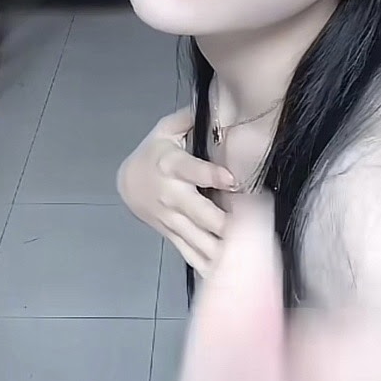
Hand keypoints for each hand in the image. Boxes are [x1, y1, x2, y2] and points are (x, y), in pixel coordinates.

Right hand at [117, 106, 235, 275]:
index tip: (234, 181)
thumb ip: (189, 118)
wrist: (128, 183)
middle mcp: (172, 195)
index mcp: (172, 165)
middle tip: (252, 230)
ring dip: (222, 249)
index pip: (193, 171)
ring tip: (246, 260)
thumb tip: (214, 104)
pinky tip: (228, 277)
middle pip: (201, 213)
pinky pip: (191, 253)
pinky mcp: (173, 235)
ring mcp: (172, 220)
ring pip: (198, 238)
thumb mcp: (167, 129)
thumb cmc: (155, 151)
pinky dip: (208, 266)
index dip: (213, 176)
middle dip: (226, 223)